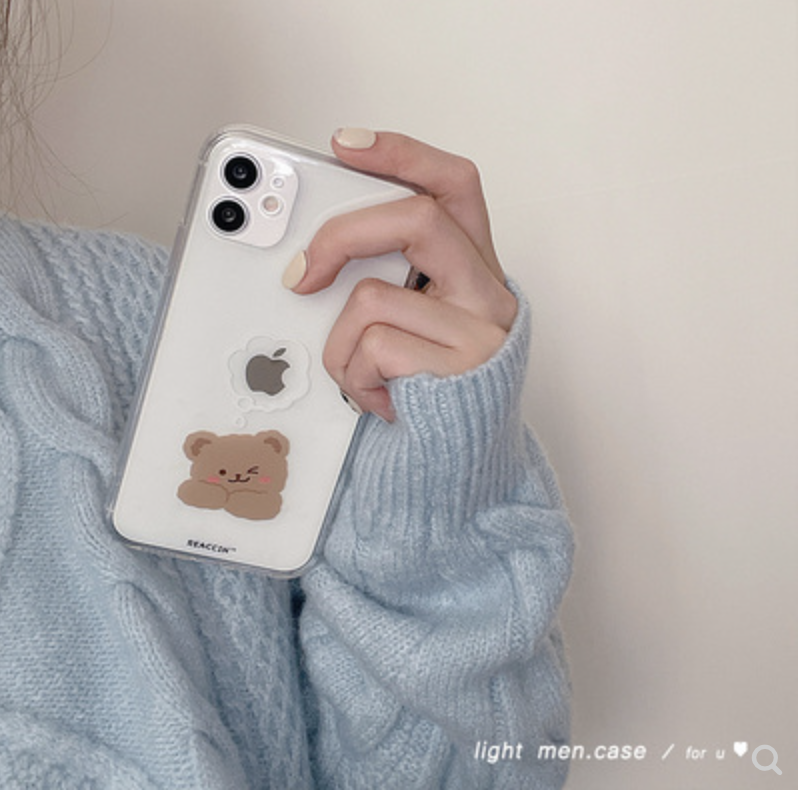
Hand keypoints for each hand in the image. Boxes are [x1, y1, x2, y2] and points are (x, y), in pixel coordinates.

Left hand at [284, 129, 516, 421]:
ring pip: (374, 297)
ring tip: (357, 370)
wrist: (462, 461)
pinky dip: (355, 377)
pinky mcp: (460, 369)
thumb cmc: (429, 384)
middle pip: (419, 218)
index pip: (454, 185)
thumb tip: (312, 256)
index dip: (402, 154)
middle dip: (342, 236)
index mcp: (475, 266)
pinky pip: (373, 349)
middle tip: (302, 273)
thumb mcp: (415, 320)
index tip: (343, 146)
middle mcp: (487, 289)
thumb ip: (386, 279)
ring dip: (341, 343)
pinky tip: (377, 397)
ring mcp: (478, 329)